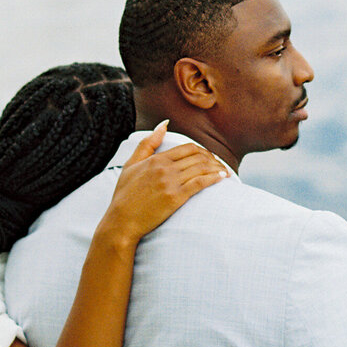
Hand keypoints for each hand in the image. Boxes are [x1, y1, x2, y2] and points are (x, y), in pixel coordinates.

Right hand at [99, 122, 224, 245]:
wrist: (121, 222)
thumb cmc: (124, 195)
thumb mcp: (131, 164)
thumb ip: (147, 143)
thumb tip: (164, 124)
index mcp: (156, 159)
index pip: (188, 148)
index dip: (203, 151)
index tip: (209, 158)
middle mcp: (165, 168)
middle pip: (198, 157)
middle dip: (213, 159)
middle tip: (220, 165)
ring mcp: (171, 183)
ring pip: (201, 168)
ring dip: (217, 168)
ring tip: (225, 172)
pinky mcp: (175, 198)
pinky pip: (200, 183)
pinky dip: (213, 178)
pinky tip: (221, 178)